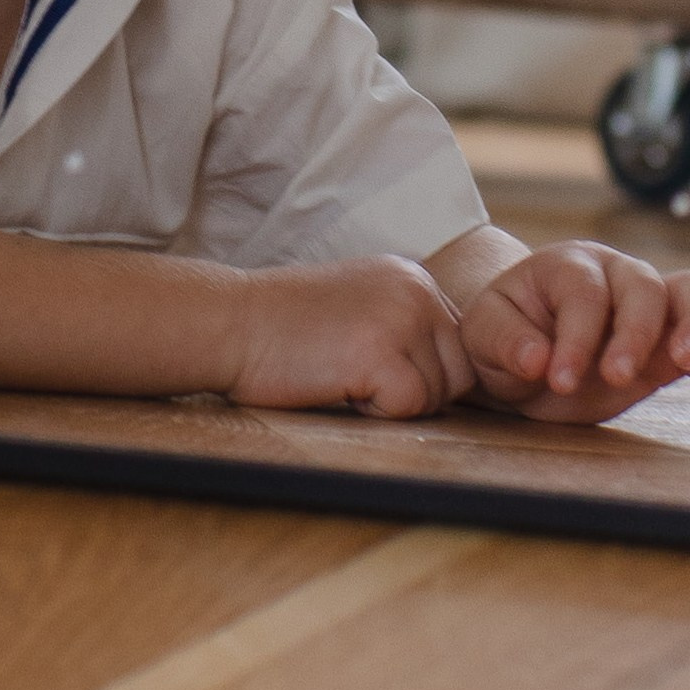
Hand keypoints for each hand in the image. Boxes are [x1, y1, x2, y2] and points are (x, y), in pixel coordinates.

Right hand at [224, 256, 475, 417]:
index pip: (458, 346)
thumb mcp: (359, 306)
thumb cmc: (283, 328)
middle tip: (356, 374)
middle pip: (460, 374)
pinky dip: (374, 411)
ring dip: (392, 400)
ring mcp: (402, 319)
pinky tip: (337, 384)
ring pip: (437, 394)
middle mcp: (417, 290)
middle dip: (416, 390)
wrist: (230, 323)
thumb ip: (406, 326)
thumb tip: (450, 377)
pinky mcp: (382, 352)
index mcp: (413, 277)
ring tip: (342, 373)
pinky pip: (408, 408)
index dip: (423, 374)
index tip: (373, 369)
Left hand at [460, 240, 689, 423]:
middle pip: (644, 285)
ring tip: (686, 363)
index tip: (559, 379)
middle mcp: (616, 276)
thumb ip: (506, 341)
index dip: (577, 335)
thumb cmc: (503, 335)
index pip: (584, 291)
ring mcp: (650, 308)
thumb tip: (536, 359)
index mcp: (567, 266)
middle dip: (634, 332)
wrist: (524, 354)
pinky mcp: (670, 346)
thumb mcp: (483, 335)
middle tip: (615, 377)